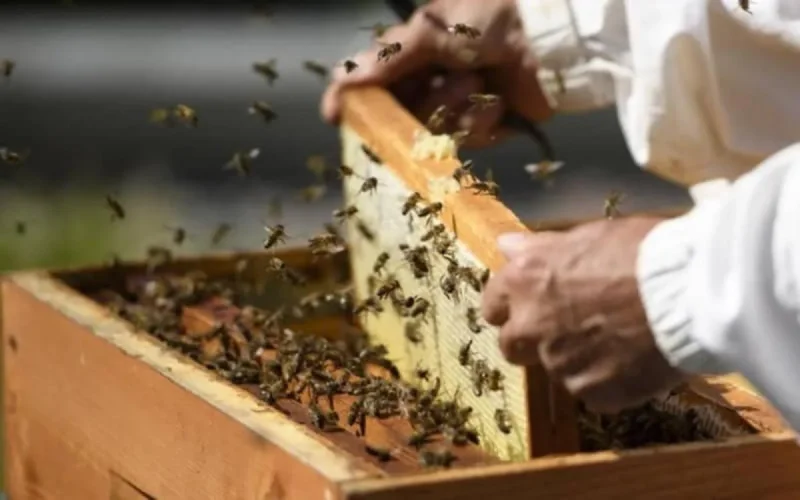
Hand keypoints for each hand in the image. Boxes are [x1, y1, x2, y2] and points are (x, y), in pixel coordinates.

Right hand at [320, 0, 552, 147]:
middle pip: (399, 115)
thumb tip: (339, 79)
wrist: (547, 33)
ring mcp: (458, 107)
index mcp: (413, 55)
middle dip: (421, 104)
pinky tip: (497, 100)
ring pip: (432, 131)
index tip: (333, 114)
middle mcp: (430, 82)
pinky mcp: (486, 126)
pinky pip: (467, 138)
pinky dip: (482, 118)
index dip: (351, 100)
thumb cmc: (487, 18)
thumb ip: (387, 58)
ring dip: (456, 106)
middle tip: (439, 88)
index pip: (371, 83)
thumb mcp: (431, 30)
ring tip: (478, 80)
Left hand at [481, 217, 685, 412]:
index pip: (492, 306)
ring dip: (575, 359)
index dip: (510, 307)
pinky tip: (633, 360)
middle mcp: (532, 326)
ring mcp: (560, 364)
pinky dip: (607, 381)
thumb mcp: (587, 235)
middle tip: (568, 328)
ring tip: (616, 339)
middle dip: (532, 340)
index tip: (529, 306)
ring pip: (556, 369)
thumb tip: (506, 245)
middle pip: (512, 346)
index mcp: (524, 282)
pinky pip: (592, 392)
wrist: (690, 292)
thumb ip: (541, 247)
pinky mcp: (593, 393)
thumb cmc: (640, 252)